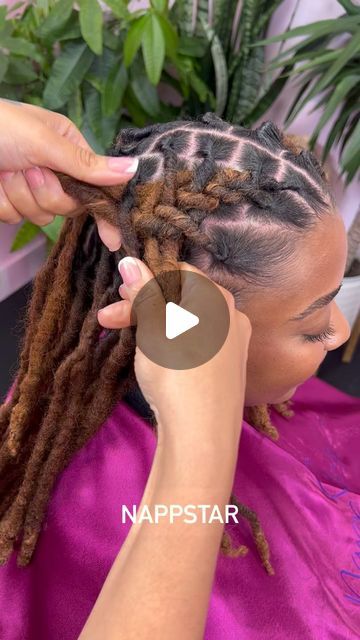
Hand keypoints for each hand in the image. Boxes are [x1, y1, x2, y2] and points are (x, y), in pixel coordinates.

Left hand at [0, 99, 137, 249]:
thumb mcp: (44, 142)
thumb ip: (86, 164)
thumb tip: (133, 169)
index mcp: (67, 147)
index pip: (95, 184)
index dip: (103, 210)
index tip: (113, 239)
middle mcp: (51, 168)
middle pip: (68, 205)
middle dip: (47, 193)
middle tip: (30, 171)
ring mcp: (28, 187)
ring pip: (41, 215)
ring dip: (21, 195)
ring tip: (6, 170)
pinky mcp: (7, 201)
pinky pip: (15, 217)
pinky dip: (3, 202)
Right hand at [98, 256, 251, 449]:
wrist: (202, 436)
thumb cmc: (176, 371)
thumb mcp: (152, 328)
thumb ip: (143, 293)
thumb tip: (131, 261)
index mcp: (217, 297)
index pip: (178, 272)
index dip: (145, 280)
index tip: (119, 296)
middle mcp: (232, 315)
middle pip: (181, 299)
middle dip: (143, 306)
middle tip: (110, 320)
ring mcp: (234, 344)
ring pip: (188, 324)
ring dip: (155, 327)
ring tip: (129, 341)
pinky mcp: (230, 370)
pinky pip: (199, 345)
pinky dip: (175, 346)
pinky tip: (157, 360)